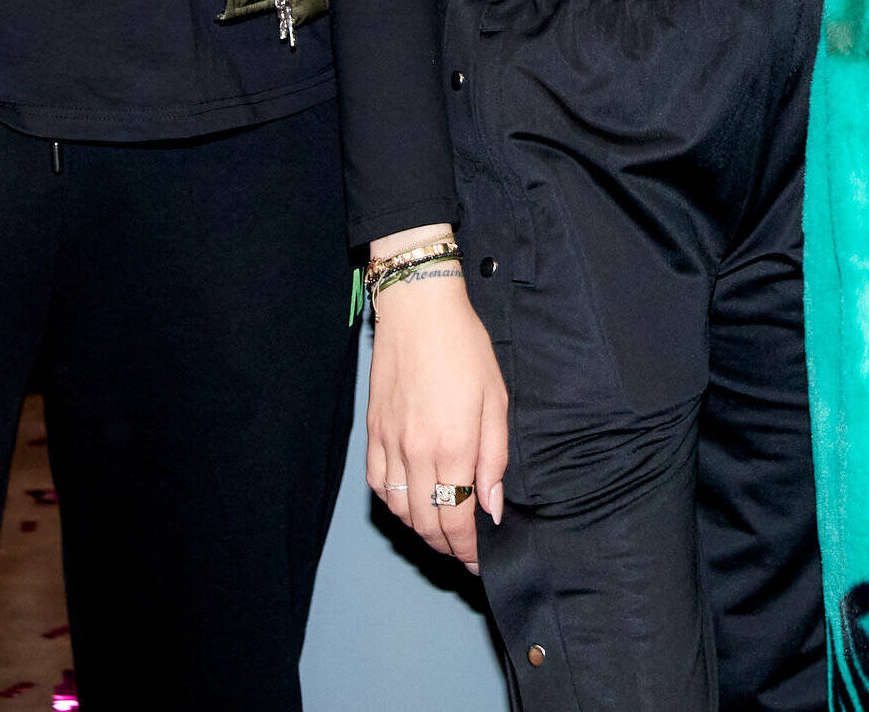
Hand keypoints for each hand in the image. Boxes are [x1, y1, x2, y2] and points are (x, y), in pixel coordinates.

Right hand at [364, 227, 506, 570]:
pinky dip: (395, 505)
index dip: (467, 548)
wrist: (417, 309)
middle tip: (465, 552)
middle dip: (447, 547)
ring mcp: (389, 444)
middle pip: (426, 523)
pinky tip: (411, 504)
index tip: (479, 559)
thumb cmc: (464, 348)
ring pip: (400, 510)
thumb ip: (495, 459)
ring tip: (442, 532)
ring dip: (421, 530)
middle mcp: (415, 451)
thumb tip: (492, 507)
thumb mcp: (495, 400)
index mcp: (452, 445)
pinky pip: (379, 486)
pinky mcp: (372, 433)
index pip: (456, 518)